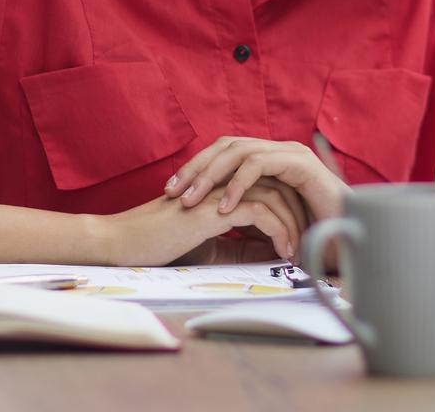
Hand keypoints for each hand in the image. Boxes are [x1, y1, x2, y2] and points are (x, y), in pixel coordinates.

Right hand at [101, 181, 306, 265]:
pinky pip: (261, 211)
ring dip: (293, 223)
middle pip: (278, 184)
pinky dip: (278, 230)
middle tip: (311, 238)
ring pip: (275, 195)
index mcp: (222, 187)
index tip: (301, 233)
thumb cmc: (157, 245)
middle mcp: (224, 183)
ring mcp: (220, 191)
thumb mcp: (205, 245)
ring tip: (300, 249)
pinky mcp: (215, 206)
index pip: (268, 186)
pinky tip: (283, 250)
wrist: (123, 243)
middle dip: (299, 211)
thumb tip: (266, 252)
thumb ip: (234, 244)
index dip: (288, 207)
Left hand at [164, 136, 348, 223]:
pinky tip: (223, 207)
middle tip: (171, 193)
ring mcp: (288, 153)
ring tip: (190, 201)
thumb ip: (239, 212)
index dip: (194, 168)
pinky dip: (238, 184)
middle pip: (225, 146)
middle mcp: (275, 150)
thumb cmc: (308, 234)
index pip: (221, 152)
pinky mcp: (300, 163)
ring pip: (239, 151)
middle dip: (194, 168)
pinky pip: (260, 165)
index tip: (168, 192)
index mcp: (265, 159)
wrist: (348, 239)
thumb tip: (200, 217)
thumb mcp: (262, 221)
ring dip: (210, 175)